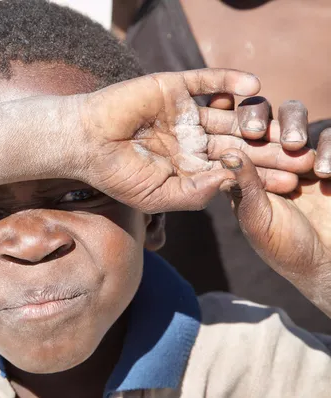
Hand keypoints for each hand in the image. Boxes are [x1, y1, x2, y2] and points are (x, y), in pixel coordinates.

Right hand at [76, 69, 313, 212]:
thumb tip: (232, 185)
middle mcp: (190, 137)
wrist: (84, 143)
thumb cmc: (117, 175)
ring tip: (285, 126)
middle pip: (238, 143)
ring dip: (256, 120)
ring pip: (228, 114)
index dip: (261, 178)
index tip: (292, 186)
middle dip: (269, 151)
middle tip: (303, 156)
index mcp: (187, 165)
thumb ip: (195, 194)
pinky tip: (255, 89)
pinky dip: (229, 81)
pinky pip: (207, 81)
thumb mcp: (159, 196)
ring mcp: (182, 111)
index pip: (232, 171)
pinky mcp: (173, 87)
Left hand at [219, 121, 330, 316]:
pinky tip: (324, 172)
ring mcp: (301, 155)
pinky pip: (328, 139)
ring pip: (294, 118)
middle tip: (255, 130)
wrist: (326, 263)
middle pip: (261, 117)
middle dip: (257, 117)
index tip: (219, 106)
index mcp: (243, 170)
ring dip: (292, 125)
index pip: (230, 135)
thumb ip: (245, 187)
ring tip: (294, 145)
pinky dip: (327, 149)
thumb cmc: (283, 246)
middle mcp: (269, 156)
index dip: (223, 121)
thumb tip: (228, 153)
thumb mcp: (258, 218)